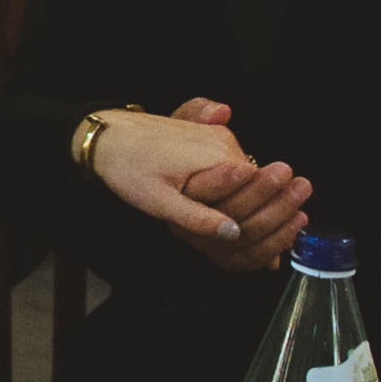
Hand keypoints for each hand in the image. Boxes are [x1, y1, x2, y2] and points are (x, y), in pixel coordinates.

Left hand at [88, 98, 307, 271]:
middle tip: (273, 244)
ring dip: (246, 200)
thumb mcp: (159, 201)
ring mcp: (217, 136)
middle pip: (256, 185)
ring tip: (249, 231)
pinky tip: (229, 212)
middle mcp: (226, 143)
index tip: (274, 245)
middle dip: (260, 212)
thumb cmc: (128, 167)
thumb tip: (234, 234)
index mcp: (220, 158)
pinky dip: (233, 187)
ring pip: (244, 177)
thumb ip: (199, 218)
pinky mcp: (206, 136)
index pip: (258, 191)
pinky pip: (229, 166)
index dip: (264, 219)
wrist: (106, 136)